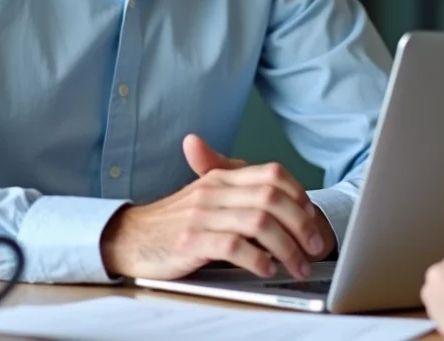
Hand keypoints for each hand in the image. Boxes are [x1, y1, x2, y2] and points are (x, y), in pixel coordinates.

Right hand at [100, 134, 335, 280]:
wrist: (128, 238)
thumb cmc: (173, 222)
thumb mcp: (206, 197)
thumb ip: (240, 190)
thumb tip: (282, 190)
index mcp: (221, 177)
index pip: (273, 174)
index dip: (299, 195)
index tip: (313, 219)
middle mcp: (213, 191)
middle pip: (272, 198)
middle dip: (301, 224)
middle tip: (315, 248)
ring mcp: (201, 215)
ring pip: (258, 222)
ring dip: (286, 248)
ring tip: (297, 266)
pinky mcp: (190, 241)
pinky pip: (232, 246)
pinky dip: (256, 259)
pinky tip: (267, 269)